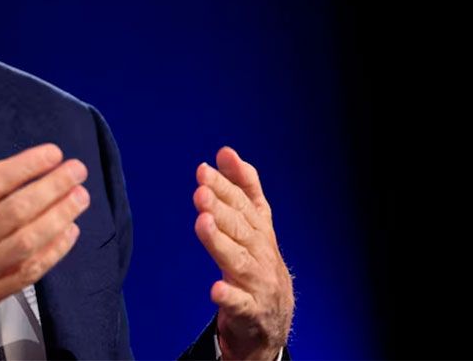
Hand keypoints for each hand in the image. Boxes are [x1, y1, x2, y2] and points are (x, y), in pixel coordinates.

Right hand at [0, 115, 88, 358]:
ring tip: (79, 198)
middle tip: (76, 171)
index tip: (50, 154)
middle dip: (53, 187)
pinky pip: (25, 275)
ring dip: (59, 218)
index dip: (28, 165)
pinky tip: (66, 236)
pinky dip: (50, 255)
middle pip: (18, 210)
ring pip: (27, 241)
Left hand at [193, 147, 293, 360]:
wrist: (272, 320)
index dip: (226, 186)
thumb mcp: (255, 224)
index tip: (204, 169)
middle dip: (221, 208)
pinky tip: (215, 289)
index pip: (244, 204)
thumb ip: (242, 188)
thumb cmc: (258, 263)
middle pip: (240, 228)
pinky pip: (239, 303)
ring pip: (238, 260)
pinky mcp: (250, 311)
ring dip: (220, 241)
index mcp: (261, 230)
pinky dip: (228, 296)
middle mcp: (262, 253)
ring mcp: (258, 282)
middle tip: (201, 191)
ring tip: (202, 223)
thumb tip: (225, 152)